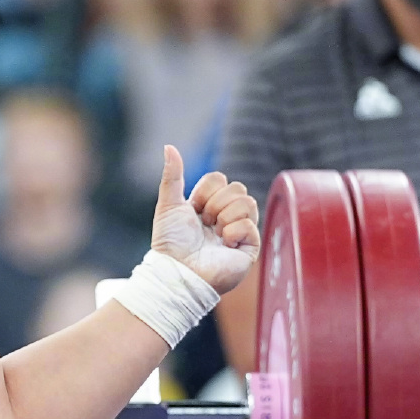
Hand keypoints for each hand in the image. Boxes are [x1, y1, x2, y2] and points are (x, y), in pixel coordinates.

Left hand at [151, 145, 258, 293]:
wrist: (177, 271)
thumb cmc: (170, 243)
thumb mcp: (169, 205)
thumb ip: (172, 176)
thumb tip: (169, 146)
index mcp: (209, 207)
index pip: (220, 179)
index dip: (206, 191)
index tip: (193, 210)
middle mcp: (226, 218)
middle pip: (237, 187)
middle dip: (217, 202)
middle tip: (205, 222)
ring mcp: (240, 233)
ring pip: (248, 202)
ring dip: (225, 215)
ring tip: (215, 233)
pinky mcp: (249, 249)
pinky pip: (251, 225)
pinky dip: (234, 231)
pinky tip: (224, 244)